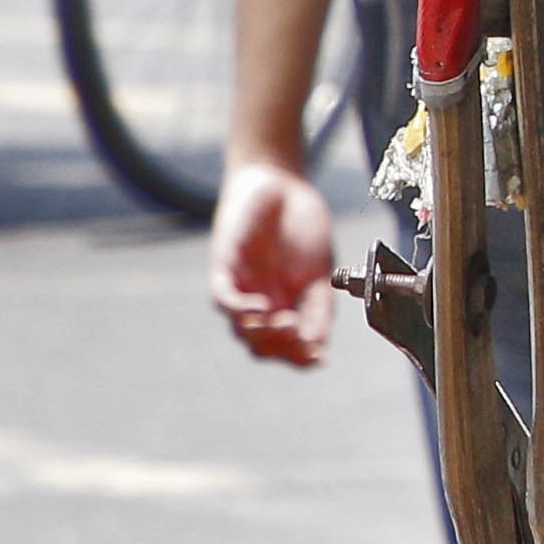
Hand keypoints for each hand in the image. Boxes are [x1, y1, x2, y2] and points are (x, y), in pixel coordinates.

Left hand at [211, 156, 339, 367]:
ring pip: (242, 330)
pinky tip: (259, 308)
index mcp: (288, 309)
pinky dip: (240, 310)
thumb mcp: (320, 273)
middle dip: (282, 349)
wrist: (283, 185)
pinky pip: (223, 300)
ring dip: (262, 335)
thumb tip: (319, 345)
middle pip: (263, 347)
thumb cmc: (302, 226)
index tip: (318, 359)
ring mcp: (242, 289)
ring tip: (284, 325)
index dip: (300, 359)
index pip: (289, 347)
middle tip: (299, 336)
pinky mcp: (224, 269)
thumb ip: (319, 309)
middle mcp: (262, 305)